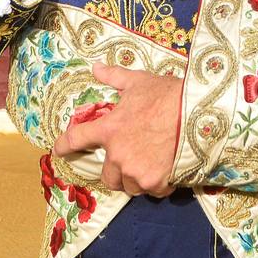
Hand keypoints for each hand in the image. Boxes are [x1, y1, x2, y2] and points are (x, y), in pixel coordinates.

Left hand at [52, 63, 181, 197]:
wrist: (199, 115)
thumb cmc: (167, 95)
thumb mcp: (138, 82)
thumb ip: (114, 77)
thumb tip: (95, 67)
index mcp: (109, 129)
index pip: (76, 139)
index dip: (64, 146)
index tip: (58, 151)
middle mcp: (118, 155)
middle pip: (106, 176)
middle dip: (116, 170)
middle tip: (131, 159)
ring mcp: (136, 171)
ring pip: (129, 186)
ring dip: (136, 179)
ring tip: (152, 164)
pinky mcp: (156, 183)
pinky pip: (152, 191)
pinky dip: (158, 184)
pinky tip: (168, 169)